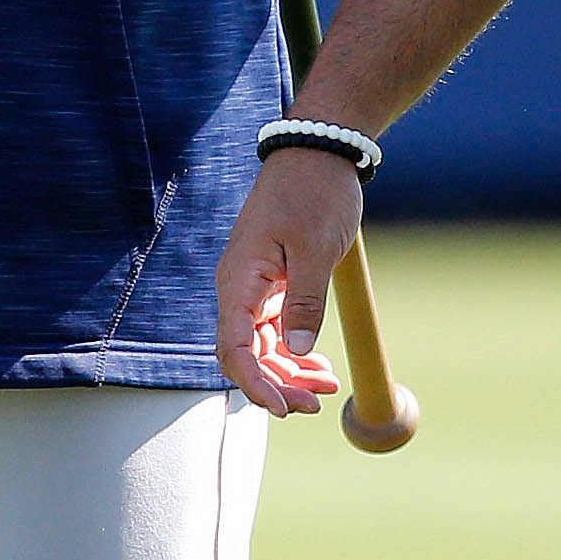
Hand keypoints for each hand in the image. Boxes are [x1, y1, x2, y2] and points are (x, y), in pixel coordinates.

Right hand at [214, 146, 363, 414]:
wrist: (319, 151)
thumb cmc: (316, 193)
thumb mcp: (317, 249)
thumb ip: (305, 303)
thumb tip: (295, 353)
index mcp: (241, 279)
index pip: (235, 348)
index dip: (256, 383)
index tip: (285, 408)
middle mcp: (240, 288)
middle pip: (246, 354)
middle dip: (277, 384)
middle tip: (313, 405)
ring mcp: (255, 287)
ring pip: (263, 346)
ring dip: (289, 372)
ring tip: (325, 387)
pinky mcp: (273, 284)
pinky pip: (276, 329)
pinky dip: (295, 350)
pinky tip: (319, 366)